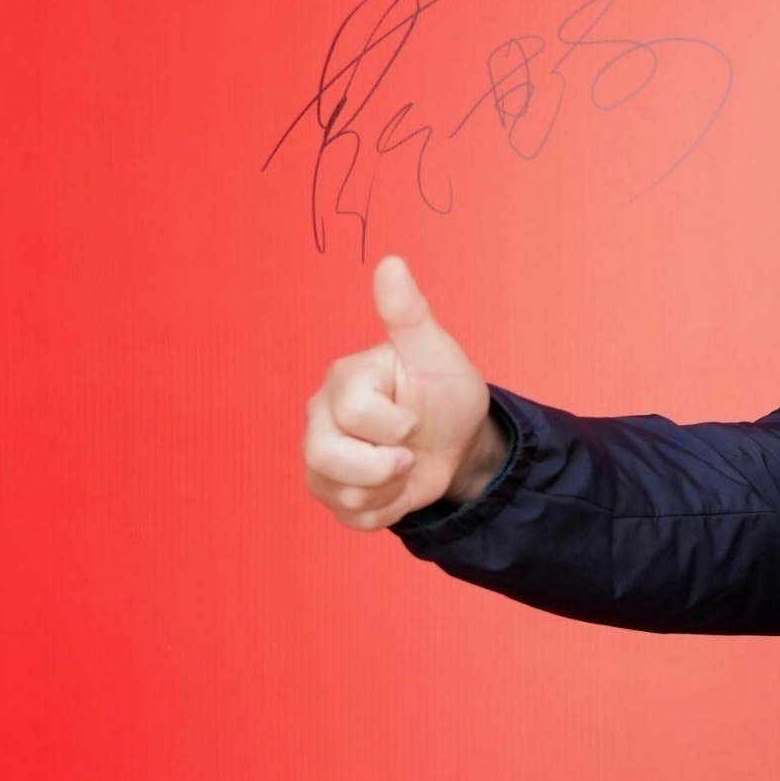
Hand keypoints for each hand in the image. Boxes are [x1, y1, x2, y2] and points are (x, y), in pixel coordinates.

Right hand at [302, 255, 501, 529]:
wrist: (459, 442)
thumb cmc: (444, 393)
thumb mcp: (437, 354)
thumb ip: (409, 315)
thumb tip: (392, 263)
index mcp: (344, 381)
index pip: (355, 414)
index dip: (396, 426)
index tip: (414, 418)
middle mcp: (321, 417)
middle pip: (327, 458)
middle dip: (385, 466)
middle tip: (409, 451)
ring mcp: (320, 456)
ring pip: (338, 492)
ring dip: (387, 490)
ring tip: (403, 465)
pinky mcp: (330, 491)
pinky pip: (351, 517)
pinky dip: (385, 511)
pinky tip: (395, 487)